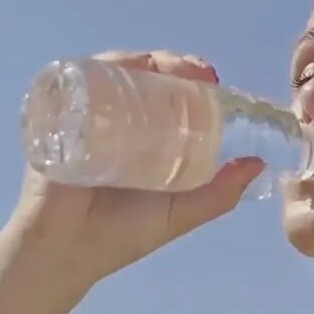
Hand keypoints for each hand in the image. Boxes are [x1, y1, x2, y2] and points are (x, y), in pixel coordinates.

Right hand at [1, 50, 264, 285]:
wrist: (66, 253)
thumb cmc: (120, 235)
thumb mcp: (179, 213)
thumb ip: (219, 194)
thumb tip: (259, 163)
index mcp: (145, 139)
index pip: (168, 97)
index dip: (192, 82)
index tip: (215, 80)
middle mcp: (115, 123)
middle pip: (142, 78)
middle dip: (172, 65)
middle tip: (197, 73)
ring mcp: (84, 117)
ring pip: (113, 73)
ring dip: (142, 61)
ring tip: (168, 68)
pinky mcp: (55, 117)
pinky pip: (75, 82)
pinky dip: (97, 67)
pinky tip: (124, 68)